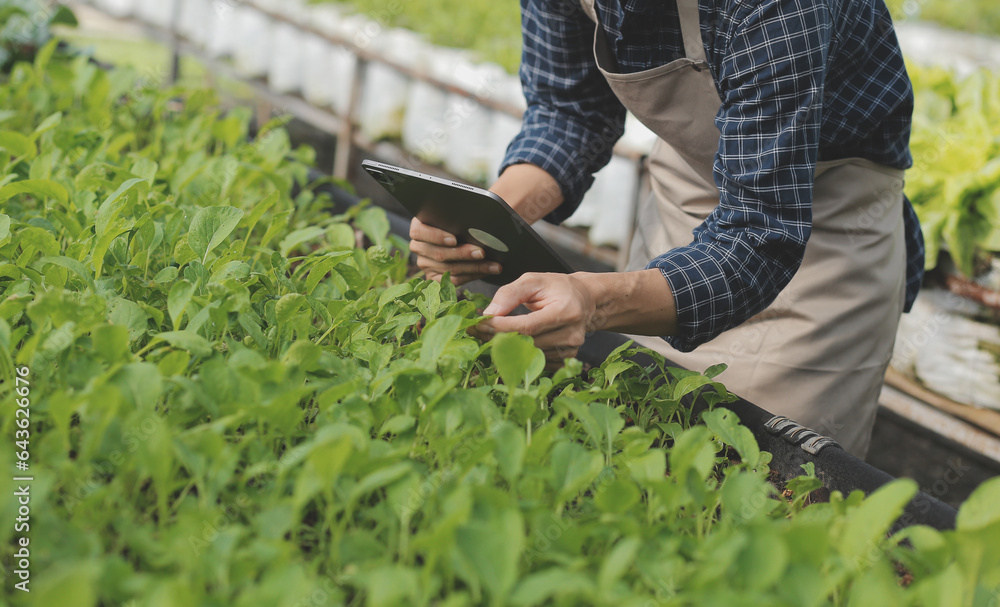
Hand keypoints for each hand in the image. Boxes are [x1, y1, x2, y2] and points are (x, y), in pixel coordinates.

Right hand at [408, 217, 501, 284]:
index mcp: (418, 227)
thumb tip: (477, 217)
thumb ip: (457, 217)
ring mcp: (425, 264)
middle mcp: (418, 246)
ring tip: (494, 265)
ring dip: (475, 267)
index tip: (454, 239)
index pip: (419, 232)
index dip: (436, 236)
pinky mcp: (434, 277)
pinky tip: (487, 271)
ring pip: (450, 269)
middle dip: (463, 254)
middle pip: (439, 254)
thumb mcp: (454, 216)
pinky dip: (473, 275)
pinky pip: (454, 280)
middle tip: (482, 252)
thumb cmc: (458, 221)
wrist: (461, 234)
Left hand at [475, 270, 677, 368]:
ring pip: (529, 355)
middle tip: (477, 330)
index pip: (528, 326)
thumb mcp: (533, 280)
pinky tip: (509, 345)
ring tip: (489, 335)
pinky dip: (520, 355)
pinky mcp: (566, 358)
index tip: (480, 323)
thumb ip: (509, 294)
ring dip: (506, 348)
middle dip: (498, 337)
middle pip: (527, 343)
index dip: (501, 327)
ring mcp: (570, 349)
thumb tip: (489, 314)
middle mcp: (572, 333)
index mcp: (566, 310)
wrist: (584, 300)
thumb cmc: (557, 287)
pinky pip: (536, 362)